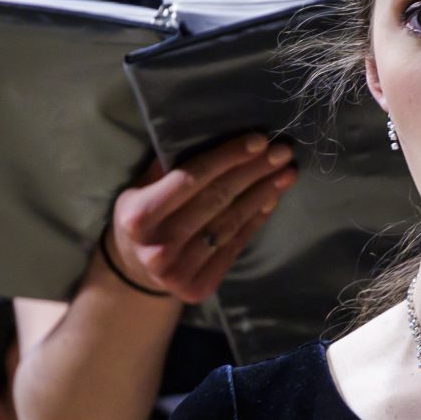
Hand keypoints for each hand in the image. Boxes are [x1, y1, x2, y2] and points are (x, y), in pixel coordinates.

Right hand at [105, 137, 296, 302]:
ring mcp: (179, 271)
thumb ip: (169, 166)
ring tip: (286, 174)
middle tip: (282, 152)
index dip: (227, 157)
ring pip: (230, 223)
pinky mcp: (199, 287)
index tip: (258, 140)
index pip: (191, 178)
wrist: (134, 270)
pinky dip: (256, 220)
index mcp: (138, 216)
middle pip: (216, 199)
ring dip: (263, 194)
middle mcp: (158, 246)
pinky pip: (235, 246)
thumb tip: (213, 132)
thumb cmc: (142, 216)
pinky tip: (271, 199)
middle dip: (253, 172)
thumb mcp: (140, 187)